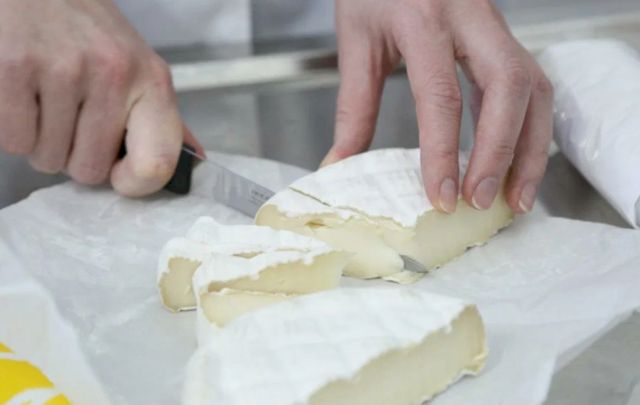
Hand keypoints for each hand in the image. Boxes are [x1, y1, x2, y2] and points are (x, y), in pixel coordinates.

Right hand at [0, 0, 201, 196]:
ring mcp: (62, 70)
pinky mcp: (14, 68)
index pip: (157, 164)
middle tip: (71, 120)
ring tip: (48, 102)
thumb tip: (192, 161)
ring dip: (42, 142)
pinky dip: (13, 129)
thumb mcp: (138, 67)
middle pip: (90, 171)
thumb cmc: (90, 32)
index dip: (134, 185)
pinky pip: (13, 140)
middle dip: (75, 157)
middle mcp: (113, 74)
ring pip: (48, 159)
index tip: (119, 175)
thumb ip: (160, 118)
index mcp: (152, 81)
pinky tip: (25, 96)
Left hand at [324, 0, 552, 213]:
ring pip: (534, 88)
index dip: (444, 152)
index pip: (441, 94)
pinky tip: (522, 163)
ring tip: (515, 199)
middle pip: (506, 88)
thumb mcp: (356, 41)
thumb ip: (353, 106)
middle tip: (482, 202)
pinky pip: (534, 85)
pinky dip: (533, 130)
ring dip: (530, 149)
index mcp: (423, 19)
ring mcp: (495, 26)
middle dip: (500, 153)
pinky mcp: (505, 37)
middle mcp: (470, 19)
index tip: (441, 196)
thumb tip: (340, 163)